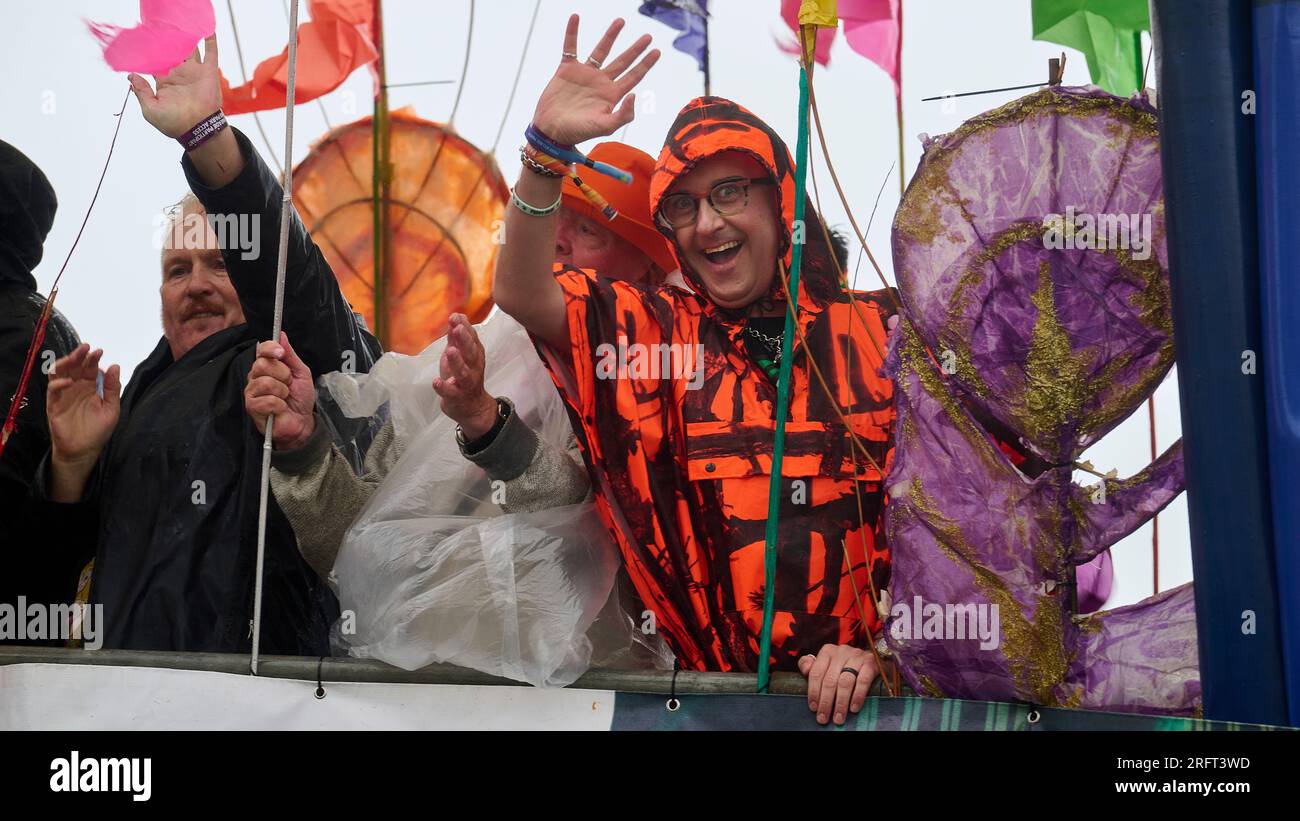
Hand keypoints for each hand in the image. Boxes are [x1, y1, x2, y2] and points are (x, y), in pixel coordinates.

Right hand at [47, 344, 120, 500]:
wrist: (84, 451)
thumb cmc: (98, 430)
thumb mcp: (111, 408)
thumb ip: (113, 388)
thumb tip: (115, 366)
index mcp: (90, 387)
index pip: (89, 368)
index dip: (92, 359)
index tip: (99, 351)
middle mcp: (75, 388)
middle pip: (73, 366)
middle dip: (79, 355)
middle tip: (86, 348)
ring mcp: (63, 395)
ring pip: (59, 373)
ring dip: (65, 363)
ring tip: (75, 357)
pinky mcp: (54, 405)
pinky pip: (53, 390)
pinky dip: (59, 384)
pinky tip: (69, 382)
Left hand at [128, 34, 221, 138]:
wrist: (198, 129)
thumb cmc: (173, 123)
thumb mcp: (150, 110)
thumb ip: (141, 91)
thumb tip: (130, 75)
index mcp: (164, 81)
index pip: (155, 61)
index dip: (150, 50)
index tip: (143, 39)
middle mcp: (179, 74)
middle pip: (173, 51)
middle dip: (168, 39)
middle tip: (162, 25)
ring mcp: (194, 72)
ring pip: (191, 49)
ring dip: (187, 37)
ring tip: (183, 22)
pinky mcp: (209, 73)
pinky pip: (211, 53)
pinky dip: (211, 41)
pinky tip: (208, 29)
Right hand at [244, 332, 315, 449]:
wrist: (302, 421)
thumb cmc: (300, 398)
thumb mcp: (301, 373)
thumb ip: (290, 355)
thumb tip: (282, 335)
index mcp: (266, 366)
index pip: (261, 349)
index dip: (270, 348)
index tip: (281, 353)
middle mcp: (255, 376)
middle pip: (262, 364)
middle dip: (283, 375)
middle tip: (288, 384)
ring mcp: (251, 392)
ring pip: (266, 383)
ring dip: (282, 391)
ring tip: (285, 397)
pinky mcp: (252, 407)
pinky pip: (268, 400)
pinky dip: (280, 405)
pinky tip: (280, 408)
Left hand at [432, 314, 496, 439]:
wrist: (473, 408)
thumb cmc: (463, 378)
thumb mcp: (460, 356)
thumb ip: (457, 338)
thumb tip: (456, 316)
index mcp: (474, 357)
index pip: (473, 339)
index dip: (465, 328)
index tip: (457, 316)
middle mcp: (473, 369)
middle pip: (471, 353)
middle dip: (465, 340)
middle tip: (457, 328)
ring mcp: (466, 384)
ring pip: (463, 373)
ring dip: (457, 362)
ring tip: (450, 351)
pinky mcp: (457, 398)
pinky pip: (451, 393)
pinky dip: (444, 387)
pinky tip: (436, 382)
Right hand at [531, 16, 659, 145]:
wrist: (552, 131)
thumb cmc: (578, 132)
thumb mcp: (604, 127)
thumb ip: (622, 115)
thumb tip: (634, 94)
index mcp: (612, 95)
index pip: (634, 77)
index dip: (645, 64)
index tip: (657, 51)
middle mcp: (601, 82)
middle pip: (622, 62)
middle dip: (636, 49)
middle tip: (648, 37)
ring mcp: (584, 74)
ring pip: (600, 50)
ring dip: (610, 36)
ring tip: (621, 21)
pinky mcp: (567, 70)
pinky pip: (570, 47)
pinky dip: (572, 32)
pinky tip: (575, 17)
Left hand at [798, 643, 878, 725]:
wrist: (873, 657)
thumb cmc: (845, 663)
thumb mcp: (827, 662)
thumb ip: (812, 666)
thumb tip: (805, 671)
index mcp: (827, 652)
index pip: (816, 673)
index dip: (813, 692)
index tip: (813, 707)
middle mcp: (841, 652)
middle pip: (830, 680)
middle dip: (826, 702)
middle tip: (824, 717)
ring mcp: (857, 657)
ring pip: (845, 682)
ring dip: (840, 703)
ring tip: (838, 717)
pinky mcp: (870, 663)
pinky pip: (863, 681)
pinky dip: (857, 696)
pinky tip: (854, 708)